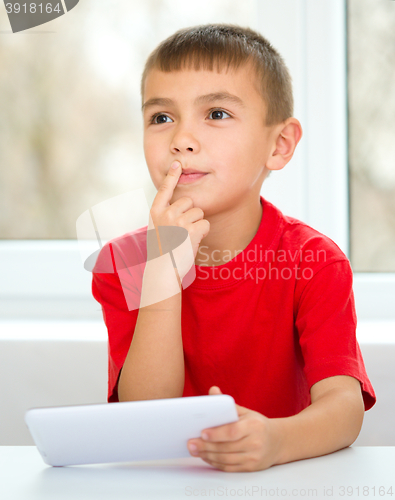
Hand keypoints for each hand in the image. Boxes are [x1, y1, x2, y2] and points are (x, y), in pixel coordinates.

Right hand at [148, 161, 209, 277]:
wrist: (163, 269)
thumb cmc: (162, 251)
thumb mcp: (158, 229)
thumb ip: (166, 215)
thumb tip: (182, 205)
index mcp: (156, 212)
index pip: (165, 189)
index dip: (171, 175)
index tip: (177, 163)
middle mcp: (166, 213)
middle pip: (188, 201)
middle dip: (190, 213)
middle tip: (181, 231)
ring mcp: (178, 220)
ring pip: (199, 212)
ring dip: (196, 224)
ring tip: (185, 238)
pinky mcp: (191, 229)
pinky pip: (205, 223)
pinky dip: (203, 232)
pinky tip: (192, 242)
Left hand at [187, 386, 281, 471]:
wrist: (277, 441)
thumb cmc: (257, 424)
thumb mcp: (245, 412)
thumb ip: (228, 404)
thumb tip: (212, 390)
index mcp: (254, 426)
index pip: (232, 431)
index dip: (216, 434)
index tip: (202, 433)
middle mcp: (256, 443)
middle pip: (226, 447)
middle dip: (206, 446)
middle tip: (191, 444)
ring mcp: (254, 457)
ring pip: (226, 459)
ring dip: (208, 456)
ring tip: (195, 450)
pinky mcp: (251, 468)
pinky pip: (230, 467)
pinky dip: (216, 463)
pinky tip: (206, 457)